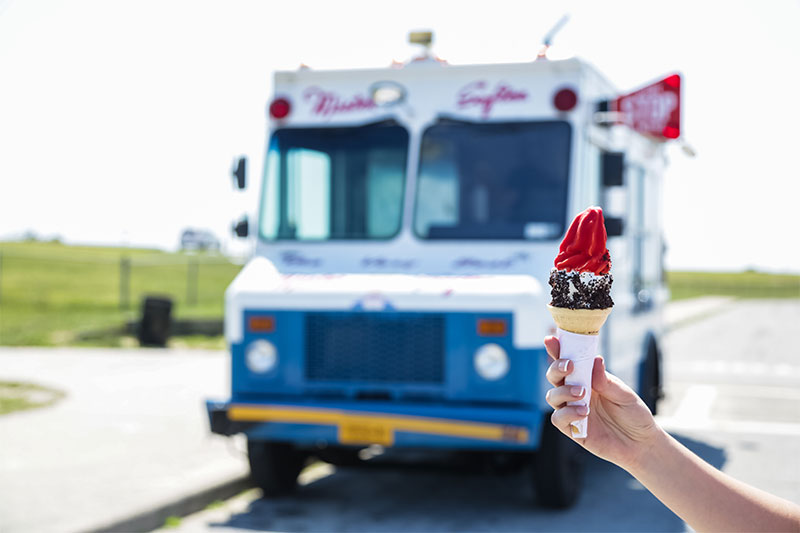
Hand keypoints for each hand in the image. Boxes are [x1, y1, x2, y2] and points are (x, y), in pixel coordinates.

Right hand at [544, 336, 660, 470]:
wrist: (642, 443)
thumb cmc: (633, 414)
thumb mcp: (624, 394)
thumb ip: (606, 380)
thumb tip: (595, 360)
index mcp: (587, 379)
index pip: (568, 362)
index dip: (557, 350)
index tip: (551, 339)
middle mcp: (576, 393)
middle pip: (554, 376)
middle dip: (557, 368)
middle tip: (569, 366)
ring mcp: (572, 410)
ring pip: (552, 396)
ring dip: (563, 392)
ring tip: (582, 393)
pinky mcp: (573, 429)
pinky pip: (558, 419)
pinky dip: (567, 413)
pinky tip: (583, 412)